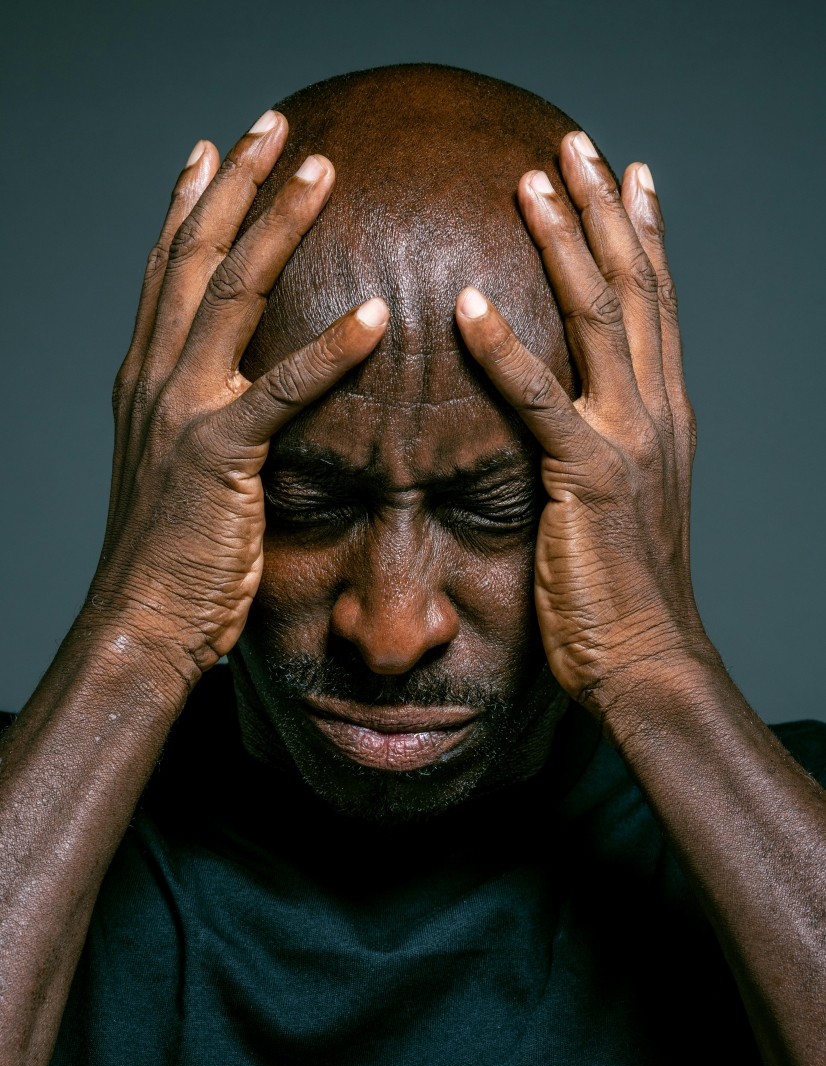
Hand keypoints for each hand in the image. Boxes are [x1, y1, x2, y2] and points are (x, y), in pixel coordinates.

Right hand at [89, 111, 387, 677]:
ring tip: (321, 170)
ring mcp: (181, 411)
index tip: (216, 150)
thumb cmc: (171, 553)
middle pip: (194, 257)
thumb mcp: (181, 469)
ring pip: (228, 294)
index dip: (190, 204)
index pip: (166, 270)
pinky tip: (376, 316)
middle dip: (235, 185)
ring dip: (276, 225)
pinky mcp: (217, 456)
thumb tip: (247, 397)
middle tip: (274, 126)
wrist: (140, 618)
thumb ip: (208, 417)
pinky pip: (282, 391)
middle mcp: (154, 378)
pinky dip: (330, 350)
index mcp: (145, 378)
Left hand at [456, 131, 714, 716]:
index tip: (627, 176)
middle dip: (605, 210)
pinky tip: (471, 302)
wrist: (646, 655)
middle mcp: (657, 412)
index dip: (642, 235)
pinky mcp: (588, 476)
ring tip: (531, 182)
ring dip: (565, 243)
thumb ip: (600, 447)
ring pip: (599, 319)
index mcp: (664, 415)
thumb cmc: (625, 588)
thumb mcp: (620, 502)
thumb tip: (569, 421)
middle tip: (576, 146)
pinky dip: (506, 347)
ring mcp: (629, 439)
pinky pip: (541, 398)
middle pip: (633, 288)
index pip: (655, 304)